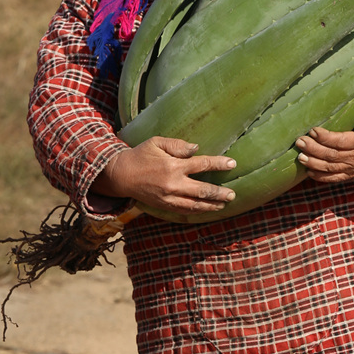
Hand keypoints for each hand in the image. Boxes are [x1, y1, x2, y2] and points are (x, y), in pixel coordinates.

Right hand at [93, 137, 236, 213]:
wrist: (120, 175)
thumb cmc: (140, 155)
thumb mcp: (157, 142)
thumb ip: (178, 145)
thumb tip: (196, 148)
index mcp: (173, 166)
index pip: (202, 164)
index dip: (219, 164)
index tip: (232, 164)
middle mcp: (173, 184)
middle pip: (202, 190)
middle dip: (220, 193)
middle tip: (233, 193)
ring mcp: (169, 198)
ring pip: (195, 204)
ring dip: (211, 205)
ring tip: (224, 204)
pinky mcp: (164, 206)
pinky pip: (184, 211)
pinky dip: (197, 211)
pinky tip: (206, 210)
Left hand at [295, 112, 353, 183]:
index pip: (341, 141)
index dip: (326, 137)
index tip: (313, 130)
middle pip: (331, 155)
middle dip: (314, 149)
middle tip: (300, 142)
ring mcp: (352, 167)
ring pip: (330, 168)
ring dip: (313, 163)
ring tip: (300, 156)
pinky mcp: (349, 173)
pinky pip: (334, 178)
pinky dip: (321, 177)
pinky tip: (308, 171)